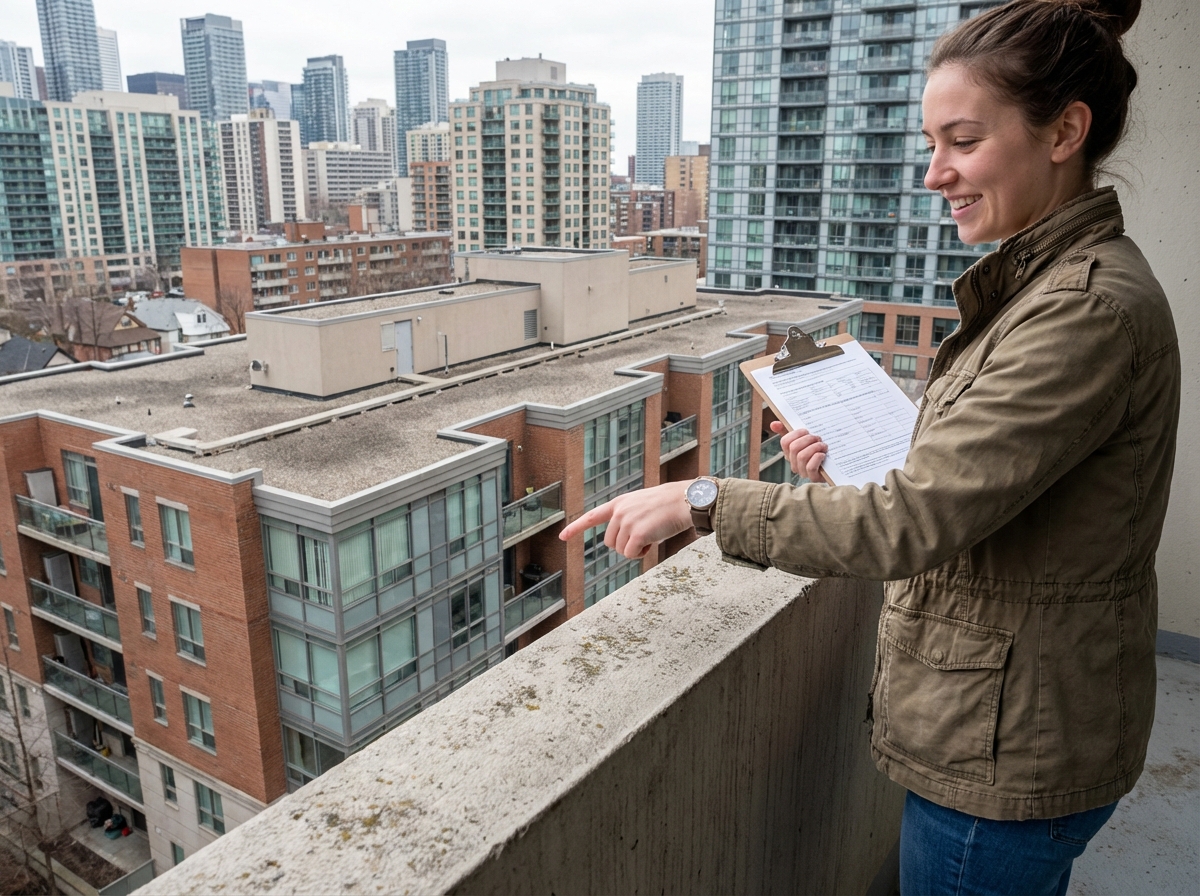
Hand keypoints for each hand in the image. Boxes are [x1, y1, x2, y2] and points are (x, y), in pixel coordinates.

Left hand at [559, 480, 692, 558]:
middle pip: (610, 542)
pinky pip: (632, 554)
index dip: (575, 528)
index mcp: (619, 503)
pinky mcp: (637, 533)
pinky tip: (653, 541)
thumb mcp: (642, 505)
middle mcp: (619, 512)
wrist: (685, 500)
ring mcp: (627, 522)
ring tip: (652, 534)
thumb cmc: (669, 504)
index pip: (592, 517)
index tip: (562, 537)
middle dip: (625, 545)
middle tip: (644, 536)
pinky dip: (641, 553)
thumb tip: (624, 543)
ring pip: (620, 550)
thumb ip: (628, 518)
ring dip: (635, 549)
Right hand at [770, 420, 826, 481]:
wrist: (835, 466)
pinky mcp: (813, 477)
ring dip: (815, 447)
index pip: (785, 442)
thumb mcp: (804, 439)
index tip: (807, 431)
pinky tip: (823, 455)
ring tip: (823, 446)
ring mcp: (803, 471)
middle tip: (818, 438)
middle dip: (808, 439)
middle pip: (794, 447)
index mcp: (790, 453)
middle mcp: (794, 463)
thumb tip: (774, 424)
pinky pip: (810, 467)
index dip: (796, 433)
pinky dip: (817, 458)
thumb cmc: (817, 451)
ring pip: (802, 456)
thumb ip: (788, 431)